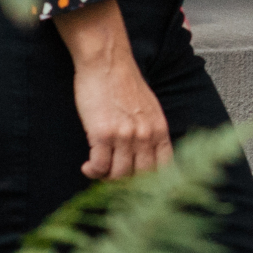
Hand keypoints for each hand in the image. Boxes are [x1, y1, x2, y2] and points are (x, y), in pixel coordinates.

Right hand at [55, 0, 170, 178]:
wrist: (107, 62)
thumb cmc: (124, 85)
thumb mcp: (148, 110)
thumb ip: (150, 133)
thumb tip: (144, 159)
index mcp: (160, 130)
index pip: (165, 169)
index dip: (153, 184)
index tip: (139, 190)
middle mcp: (147, 135)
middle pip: (141, 177)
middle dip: (127, 185)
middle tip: (112, 180)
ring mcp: (126, 136)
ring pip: (119, 176)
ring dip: (106, 179)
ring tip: (98, 170)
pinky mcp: (104, 134)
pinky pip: (100, 167)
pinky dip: (93, 172)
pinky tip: (88, 166)